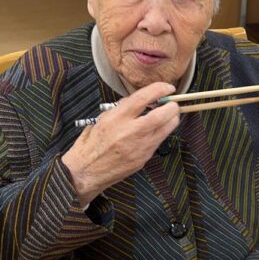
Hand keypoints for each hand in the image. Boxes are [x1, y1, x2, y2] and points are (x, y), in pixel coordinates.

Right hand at [61, 82, 179, 205]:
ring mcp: (141, 146)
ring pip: (168, 127)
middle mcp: (131, 131)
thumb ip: (121, 108)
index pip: (144, 97)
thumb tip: (138, 100)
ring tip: (167, 115)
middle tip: (171, 102)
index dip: (160, 89)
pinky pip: (160, 140)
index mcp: (117, 118)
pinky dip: (163, 131)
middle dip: (172, 105)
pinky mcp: (145, 157)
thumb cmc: (91, 144)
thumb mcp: (101, 119)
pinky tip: (157, 129)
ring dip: (171, 118)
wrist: (86, 171)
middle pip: (163, 114)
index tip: (167, 87)